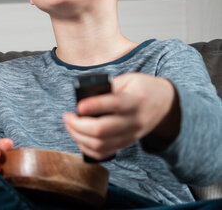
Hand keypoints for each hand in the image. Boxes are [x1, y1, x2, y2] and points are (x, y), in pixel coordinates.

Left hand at [63, 73, 177, 159]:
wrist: (165, 104)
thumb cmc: (141, 88)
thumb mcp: (127, 80)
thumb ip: (107, 88)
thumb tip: (82, 98)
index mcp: (134, 100)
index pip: (114, 105)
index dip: (94, 106)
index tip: (78, 106)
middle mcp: (133, 120)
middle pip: (102, 130)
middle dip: (78, 125)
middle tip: (67, 116)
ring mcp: (130, 135)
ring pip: (101, 145)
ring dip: (78, 137)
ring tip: (70, 125)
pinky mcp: (126, 143)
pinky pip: (104, 153)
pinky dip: (87, 148)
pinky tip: (79, 138)